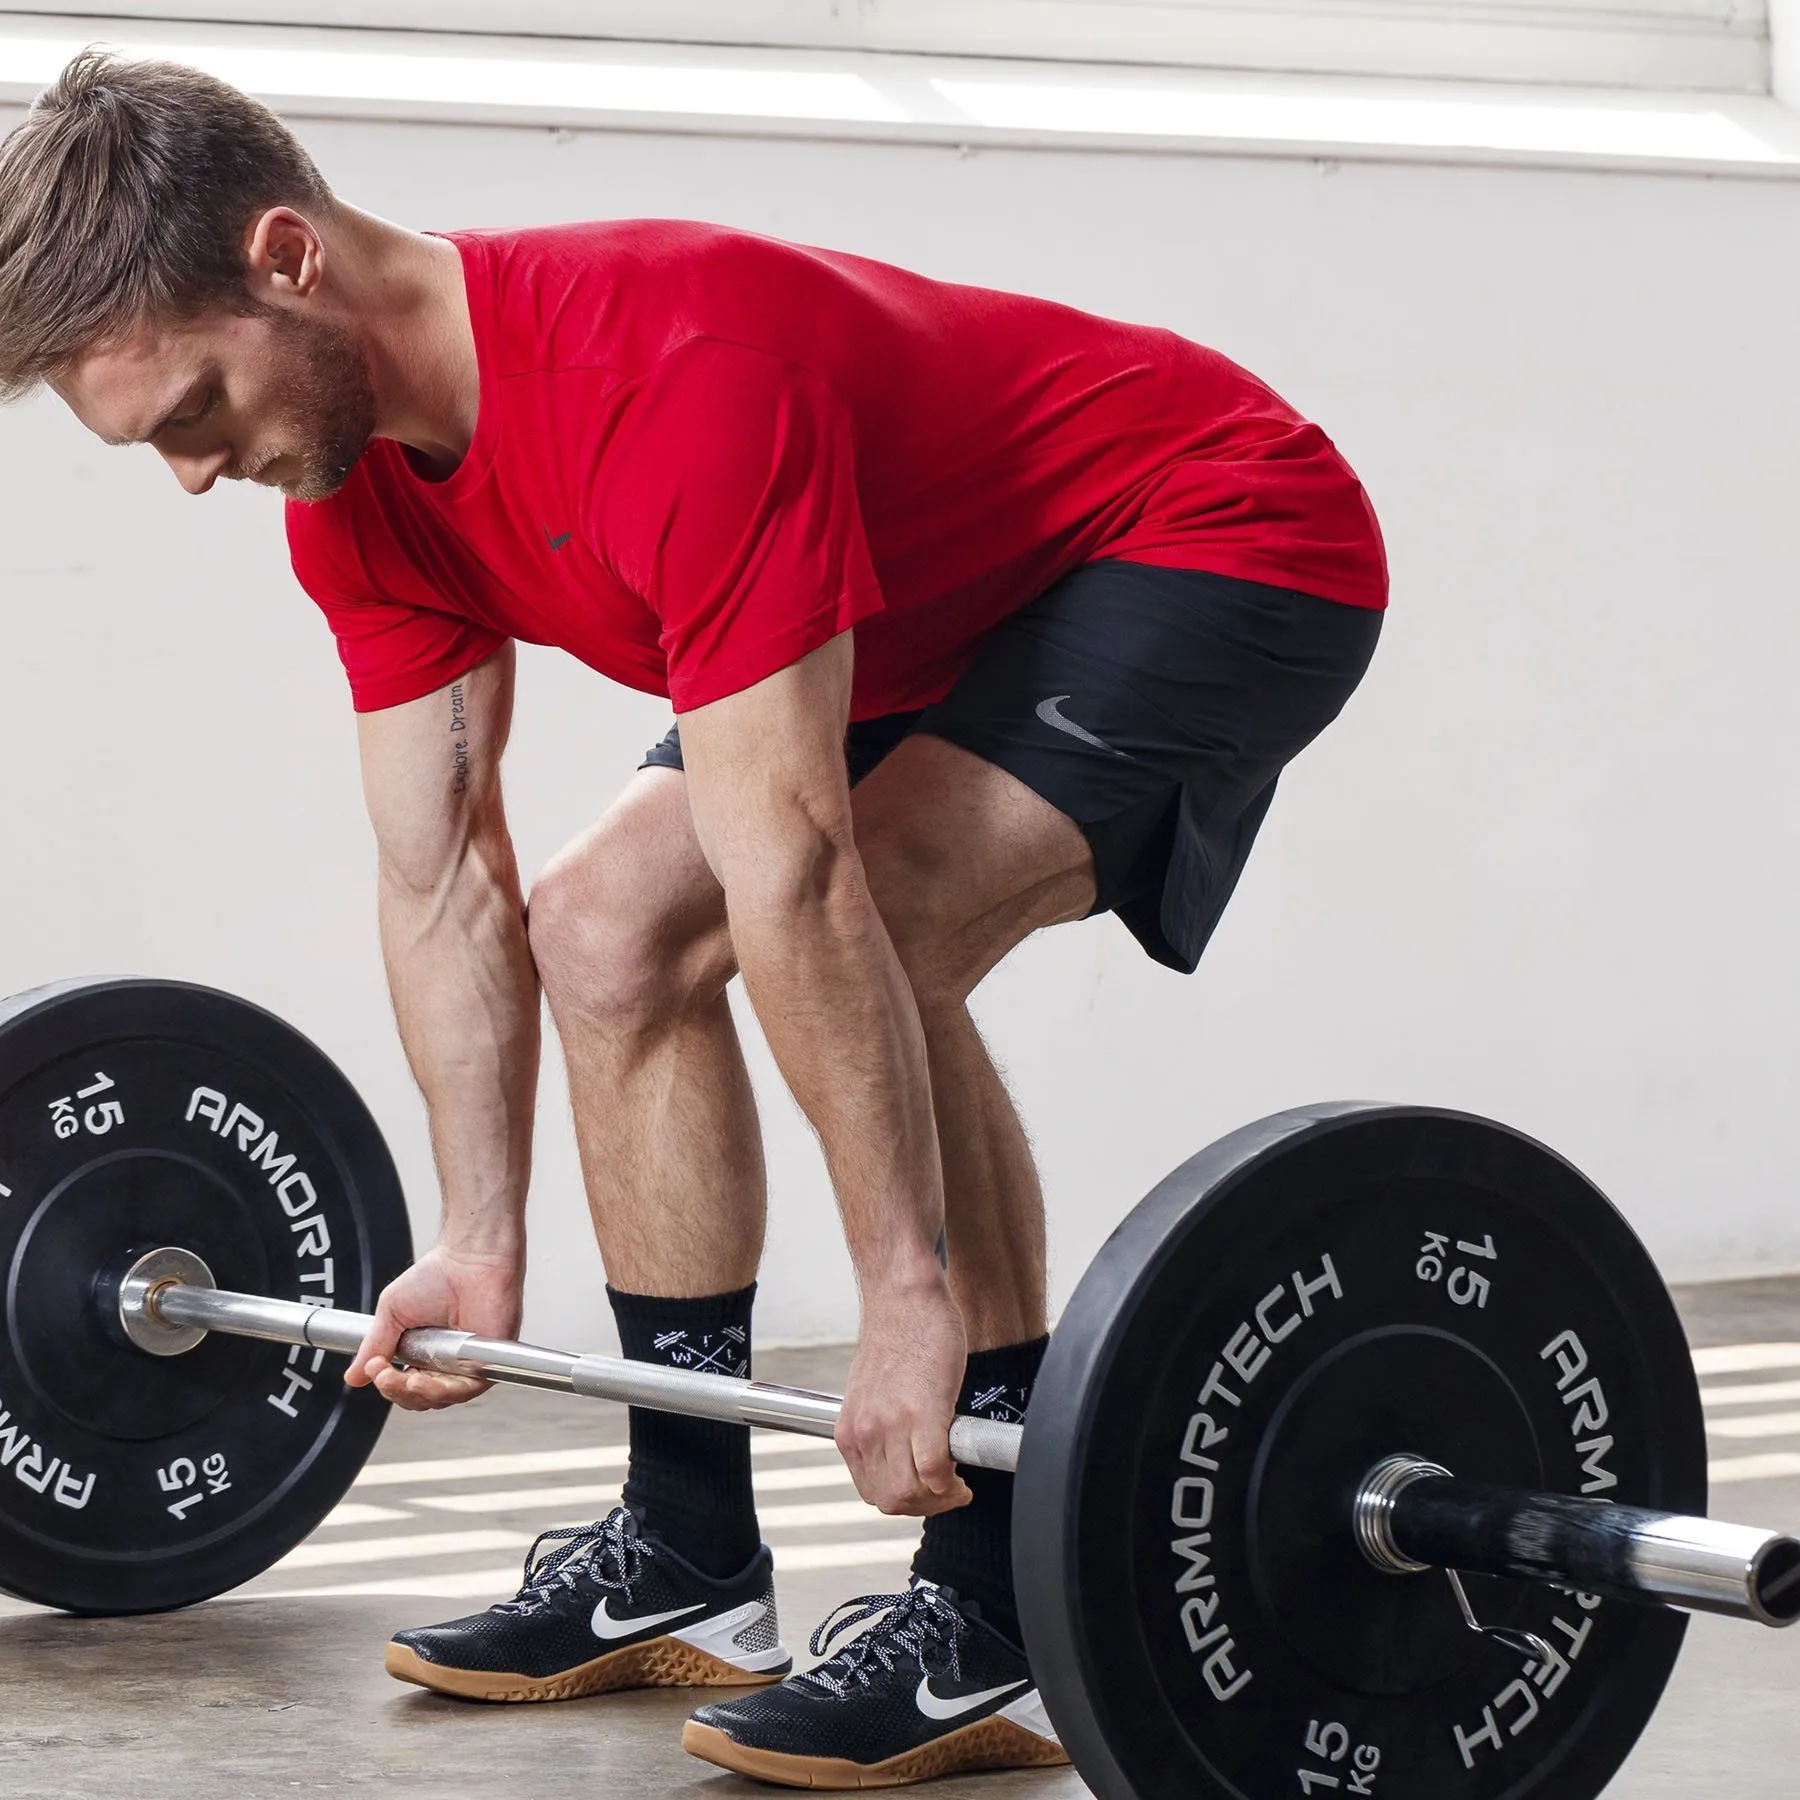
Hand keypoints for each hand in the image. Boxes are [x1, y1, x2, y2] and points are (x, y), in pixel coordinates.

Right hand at [345, 1245, 522, 1411]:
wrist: (468, 1258)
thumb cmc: (438, 1275)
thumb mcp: (393, 1313)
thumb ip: (375, 1346)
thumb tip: (353, 1377)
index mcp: (425, 1353)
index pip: (405, 1387)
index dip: (388, 1385)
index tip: (374, 1368)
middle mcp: (447, 1362)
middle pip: (421, 1398)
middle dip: (397, 1392)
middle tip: (383, 1373)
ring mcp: (468, 1362)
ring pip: (442, 1398)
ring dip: (417, 1394)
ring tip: (403, 1379)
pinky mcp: (488, 1360)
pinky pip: (466, 1389)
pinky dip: (444, 1390)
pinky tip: (424, 1379)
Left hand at [836, 1277, 971, 1516]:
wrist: (905, 1297)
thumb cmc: (898, 1337)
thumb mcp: (872, 1394)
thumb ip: (880, 1428)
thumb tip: (898, 1455)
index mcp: (850, 1430)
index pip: (873, 1493)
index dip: (907, 1501)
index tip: (929, 1492)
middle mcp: (865, 1431)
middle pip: (893, 1500)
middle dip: (927, 1505)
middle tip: (949, 1492)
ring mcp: (892, 1424)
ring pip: (914, 1493)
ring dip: (941, 1497)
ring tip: (958, 1482)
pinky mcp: (924, 1412)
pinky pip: (935, 1471)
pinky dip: (951, 1482)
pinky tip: (962, 1472)